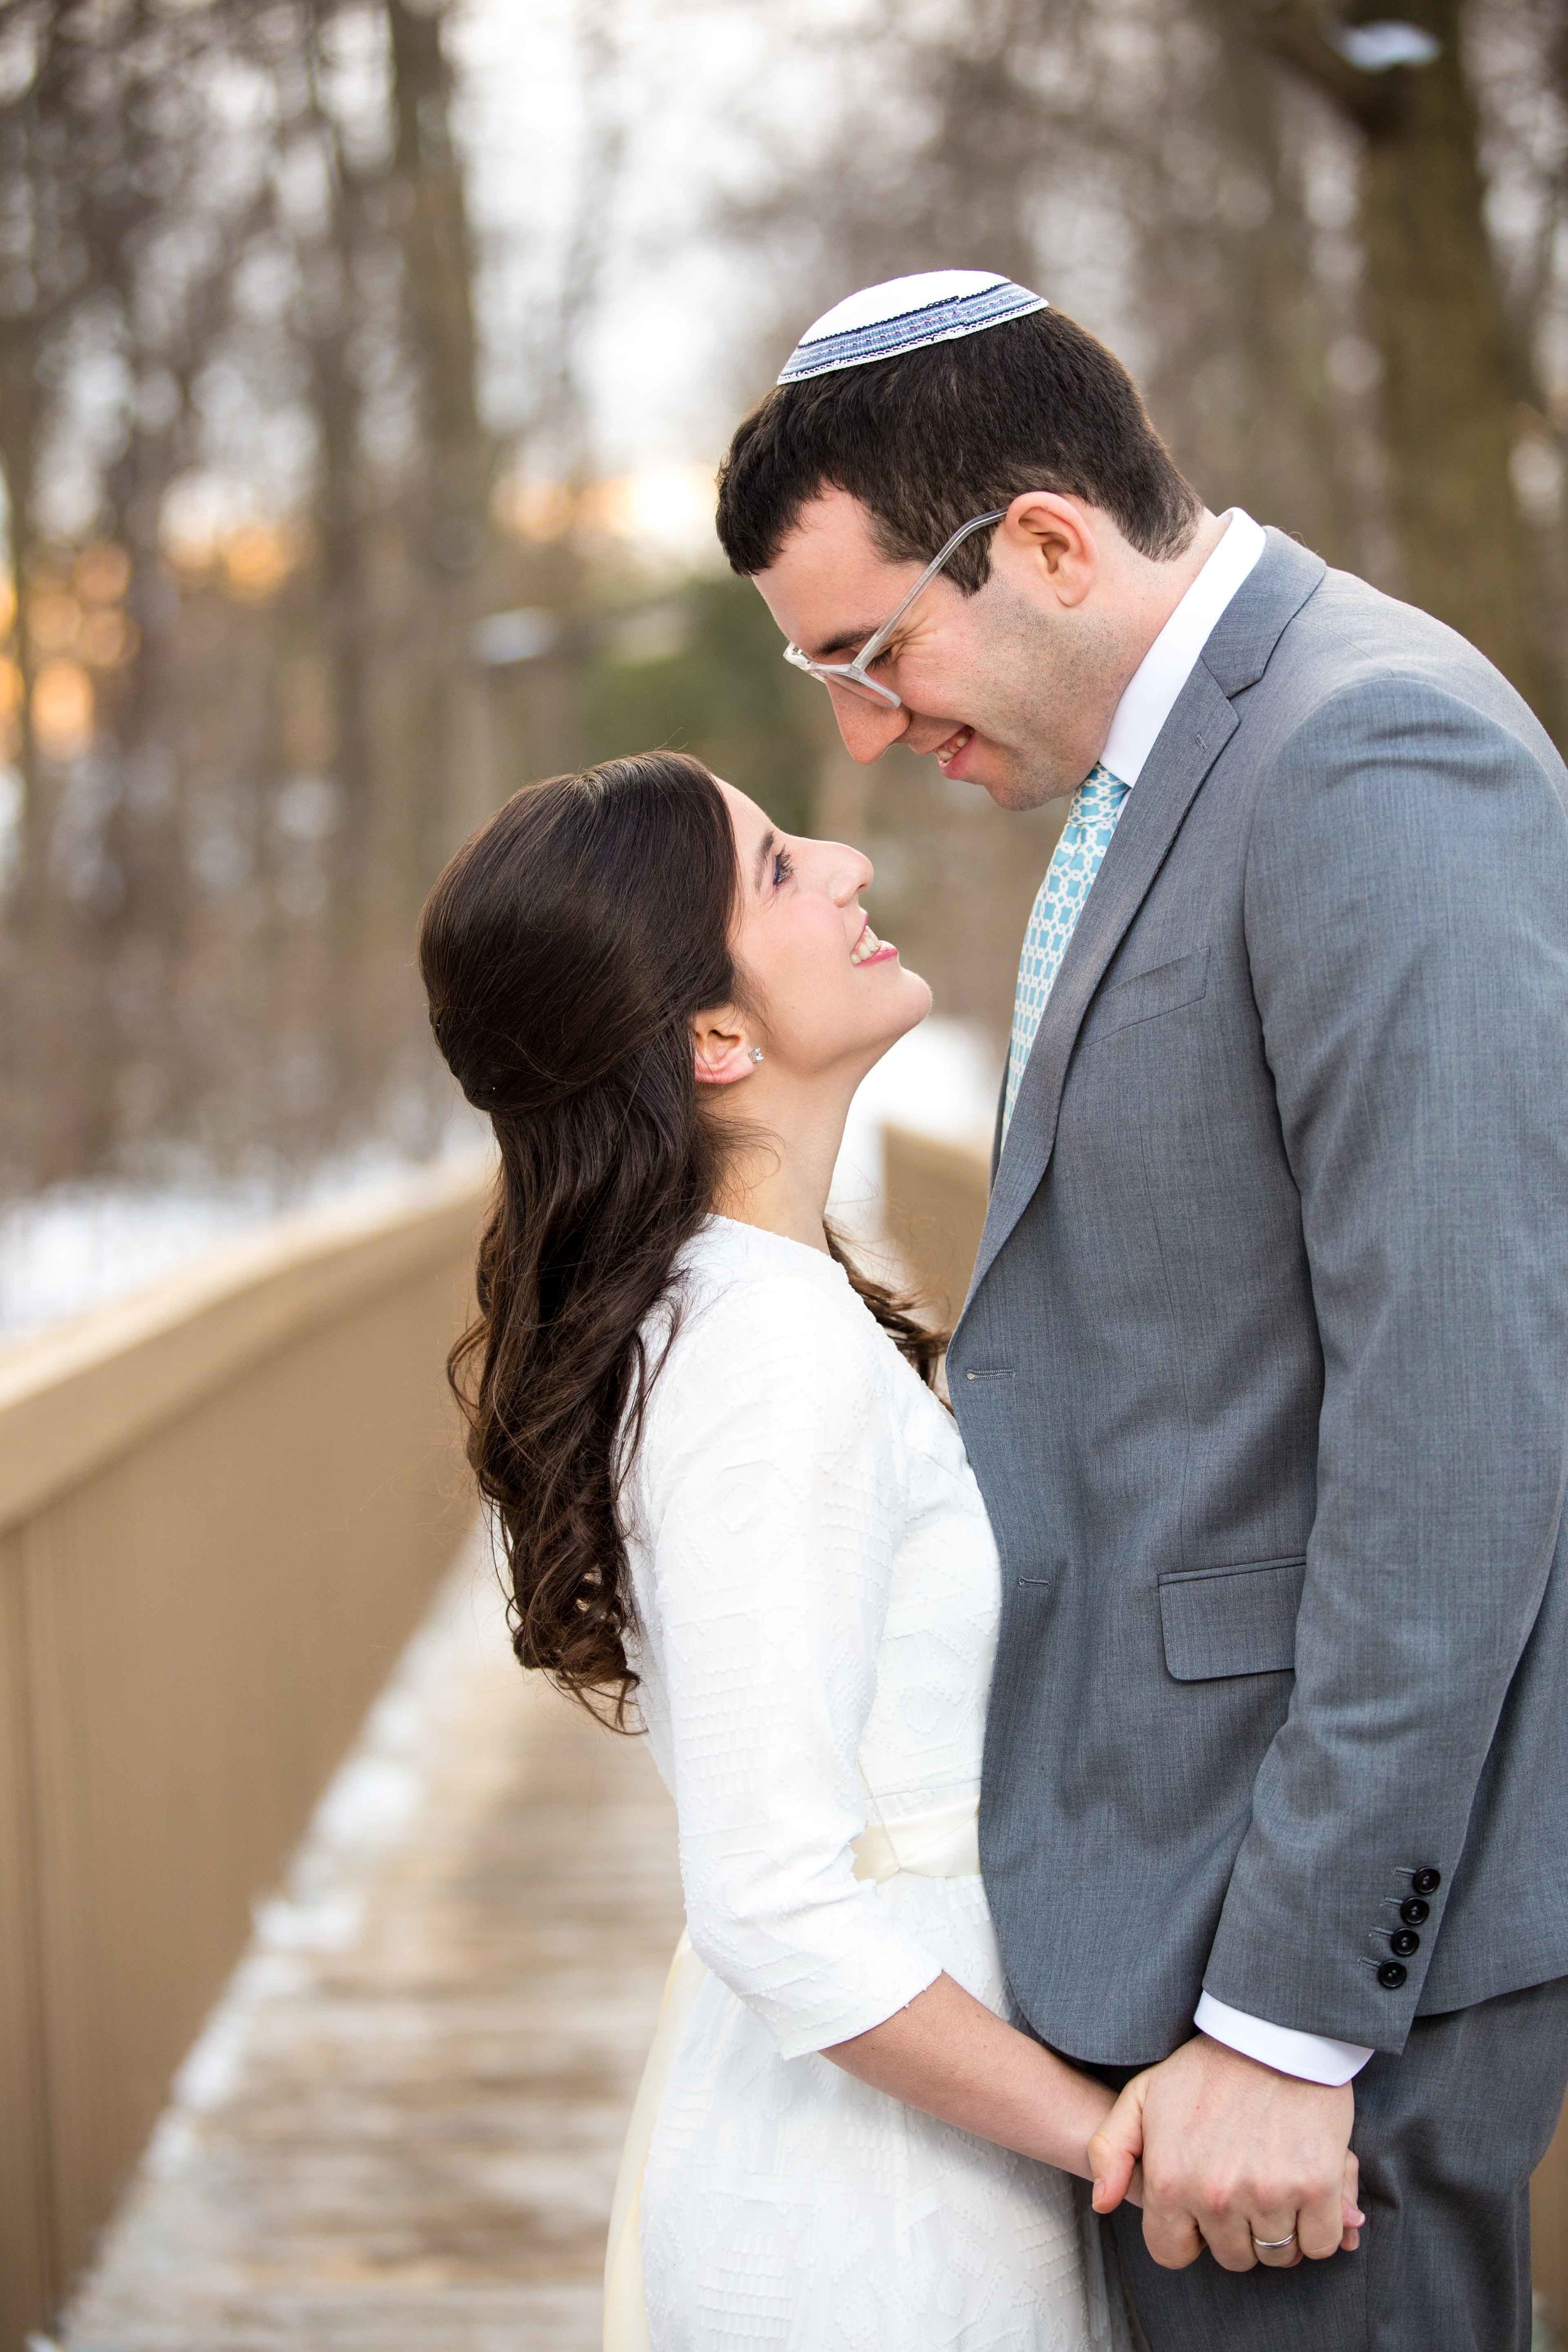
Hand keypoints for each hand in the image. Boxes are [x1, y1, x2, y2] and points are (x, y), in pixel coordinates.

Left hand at [1087, 2036, 1363, 2270]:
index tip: (1201, 2206)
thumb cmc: (1206, 2067)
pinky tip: (1308, 2191)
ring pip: (1277, 2255)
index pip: (1172, 2253)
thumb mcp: (1142, 2097)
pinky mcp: (1318, 2187)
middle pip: (1231, 2257)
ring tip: (1274, 2182)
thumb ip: (1110, 2151)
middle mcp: (1217, 2196)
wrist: (1271, 2031)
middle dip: (1236, 2230)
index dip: (1187, 2233)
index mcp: (1171, 2181)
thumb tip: (1101, 2204)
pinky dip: (1319, 2227)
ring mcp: (1269, 2194)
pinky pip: (1319, 2243)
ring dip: (1279, 2229)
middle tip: (1243, 2184)